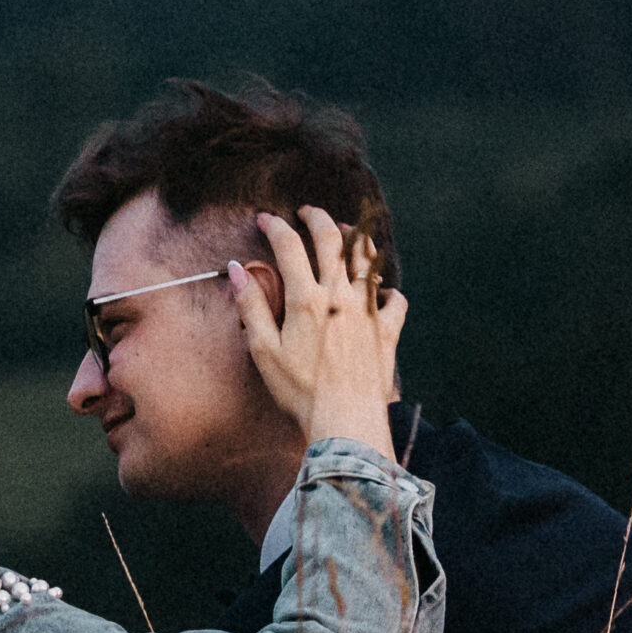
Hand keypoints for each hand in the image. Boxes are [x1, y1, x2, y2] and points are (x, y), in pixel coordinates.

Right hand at [229, 206, 404, 463]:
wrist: (345, 421)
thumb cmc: (299, 391)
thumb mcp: (264, 350)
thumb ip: (251, 306)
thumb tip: (236, 270)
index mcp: (307, 298)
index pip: (289, 246)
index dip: (275, 226)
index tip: (266, 219)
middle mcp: (340, 296)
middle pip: (332, 241)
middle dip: (318, 219)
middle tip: (307, 212)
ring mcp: (368, 311)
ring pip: (367, 261)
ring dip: (356, 241)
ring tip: (346, 232)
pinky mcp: (388, 331)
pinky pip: (395, 300)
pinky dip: (388, 291)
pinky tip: (381, 291)